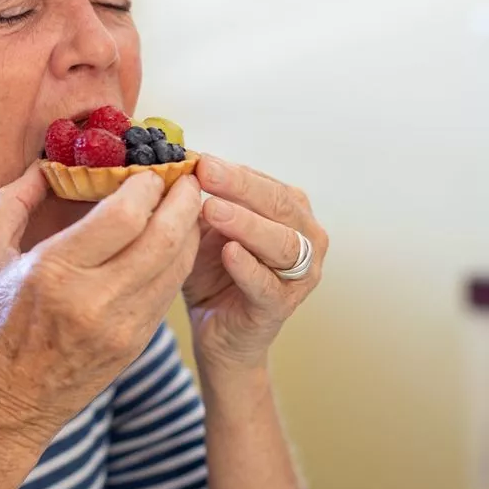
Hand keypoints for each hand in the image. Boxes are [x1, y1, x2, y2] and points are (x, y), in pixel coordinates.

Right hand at [0, 166, 202, 448]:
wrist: (2, 409)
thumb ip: (14, 203)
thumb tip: (45, 163)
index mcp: (53, 272)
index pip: (124, 217)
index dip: (146, 186)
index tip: (148, 169)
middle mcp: (93, 301)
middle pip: (163, 238)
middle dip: (183, 200)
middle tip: (188, 177)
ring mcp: (120, 328)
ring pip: (176, 266)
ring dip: (190, 229)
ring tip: (189, 203)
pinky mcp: (136, 346)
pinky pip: (169, 292)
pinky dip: (180, 261)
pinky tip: (177, 241)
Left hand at [184, 155, 327, 374]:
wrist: (216, 330)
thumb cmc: (215, 272)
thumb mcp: (208, 229)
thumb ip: (205, 199)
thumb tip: (181, 162)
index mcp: (292, 211)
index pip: (266, 183)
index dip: (233, 170)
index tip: (200, 158)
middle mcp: (306, 238)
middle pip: (279, 204)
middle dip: (240, 186)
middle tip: (206, 172)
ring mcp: (300, 275)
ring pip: (282, 243)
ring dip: (246, 223)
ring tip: (212, 209)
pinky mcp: (281, 306)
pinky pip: (267, 285)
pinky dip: (248, 267)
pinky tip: (228, 252)